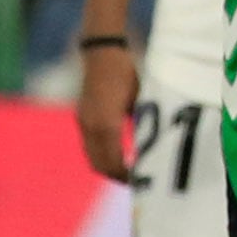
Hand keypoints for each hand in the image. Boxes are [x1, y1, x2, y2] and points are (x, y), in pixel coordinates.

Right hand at [74, 38, 138, 178]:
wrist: (102, 53)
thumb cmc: (126, 73)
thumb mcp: (141, 98)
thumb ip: (143, 123)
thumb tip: (154, 146)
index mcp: (106, 123)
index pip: (113, 161)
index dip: (126, 175)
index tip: (141, 182)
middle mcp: (91, 126)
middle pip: (100, 164)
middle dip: (116, 176)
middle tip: (137, 183)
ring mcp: (84, 122)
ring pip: (92, 157)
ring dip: (108, 168)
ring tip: (128, 173)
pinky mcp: (82, 118)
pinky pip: (90, 147)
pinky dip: (102, 156)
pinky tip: (119, 157)